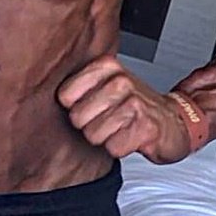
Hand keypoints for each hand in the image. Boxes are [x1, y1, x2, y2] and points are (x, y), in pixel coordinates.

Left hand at [57, 55, 190, 162]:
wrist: (174, 121)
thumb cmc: (134, 106)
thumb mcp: (106, 85)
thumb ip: (79, 83)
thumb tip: (42, 87)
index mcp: (106, 66)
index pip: (65, 96)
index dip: (76, 108)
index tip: (93, 106)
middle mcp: (120, 79)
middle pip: (78, 118)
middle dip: (91, 126)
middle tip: (110, 120)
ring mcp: (133, 101)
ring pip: (93, 135)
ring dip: (106, 138)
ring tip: (121, 128)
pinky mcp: (144, 126)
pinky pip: (113, 148)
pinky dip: (120, 149)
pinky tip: (131, 137)